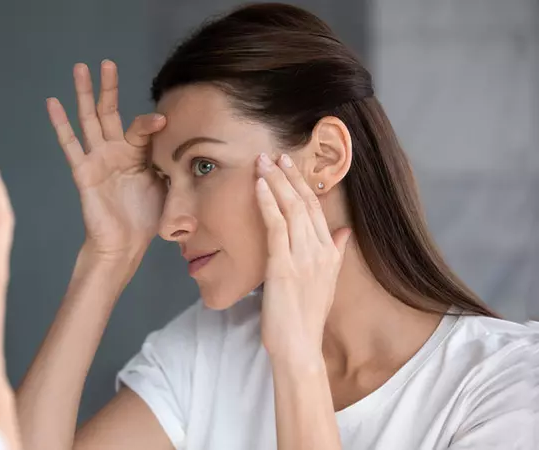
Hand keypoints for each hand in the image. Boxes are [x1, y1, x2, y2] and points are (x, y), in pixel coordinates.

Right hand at [47, 60, 166, 259]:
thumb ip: (174, 164)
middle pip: (110, 112)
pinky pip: (70, 144)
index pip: (141, 128)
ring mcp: (98, 159)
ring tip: (80, 68)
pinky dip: (60, 124)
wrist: (126, 244)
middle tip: (106, 63)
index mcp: (137, 154)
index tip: (163, 121)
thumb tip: (193, 148)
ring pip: (89, 120)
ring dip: (84, 94)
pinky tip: (53, 102)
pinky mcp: (83, 172)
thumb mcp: (170, 187)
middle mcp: (116, 152)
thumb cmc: (147, 218)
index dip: (150, 123)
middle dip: (108, 88)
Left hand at [255, 153, 350, 360]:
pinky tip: (259, 186)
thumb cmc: (307, 317)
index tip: (290, 166)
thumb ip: (337, 253)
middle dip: (288, 176)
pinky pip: (275, 226)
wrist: (300, 346)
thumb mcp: (327, 282)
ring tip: (263, 162)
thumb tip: (344, 231)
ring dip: (275, 182)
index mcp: (330, 253)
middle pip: (304, 203)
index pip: (316, 209)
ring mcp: (302, 257)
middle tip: (274, 154)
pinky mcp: (283, 265)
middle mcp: (319, 250)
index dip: (302, 184)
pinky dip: (267, 202)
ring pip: (290, 209)